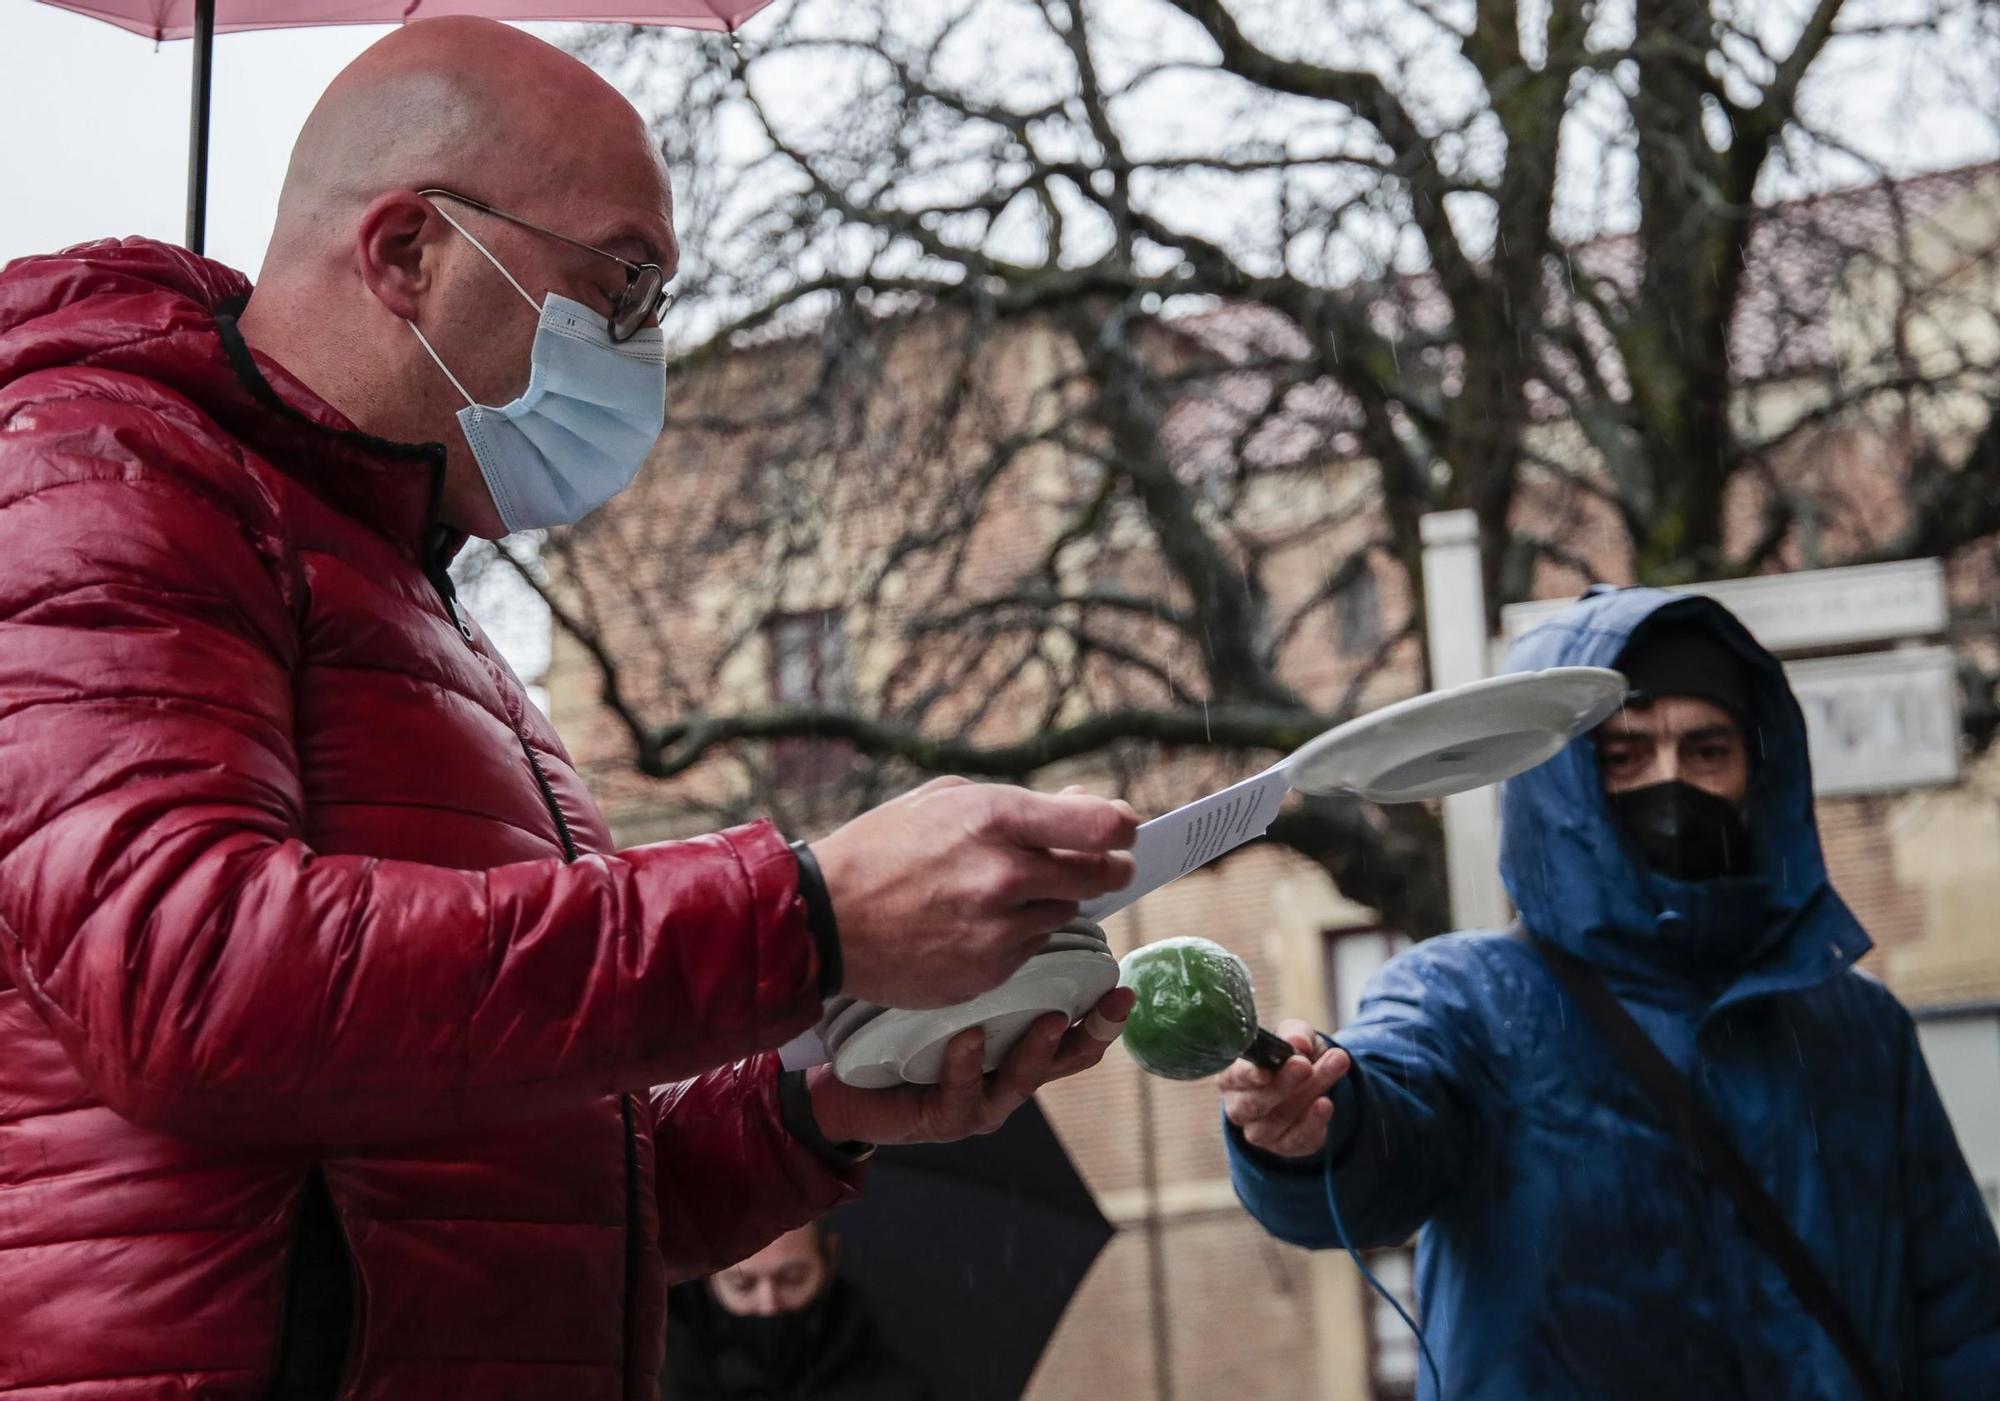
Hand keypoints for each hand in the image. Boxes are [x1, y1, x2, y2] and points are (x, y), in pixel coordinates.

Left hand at [804, 988, 1135, 1145]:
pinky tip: (967, 1039)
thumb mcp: (947, 991)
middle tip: (1114, 1002)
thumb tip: (1016, 899)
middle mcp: (1007, 1076)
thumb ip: (984, 962)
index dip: (1105, 1012)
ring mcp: (978, 1102)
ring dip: (1037, 1051)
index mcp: (1016, 1045)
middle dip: (1095, 1032)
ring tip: (1050, 1019)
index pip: (1075, 1029)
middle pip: (1067, 1060)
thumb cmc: (898, 1032)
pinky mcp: (941, 1119)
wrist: (842, 1086)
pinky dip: (966, 1065)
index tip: (1124, 981)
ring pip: (1020, 1083)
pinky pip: (960, 1094)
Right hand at [809, 777, 1138, 1008]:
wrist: (824, 920)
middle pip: (1099, 874)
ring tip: (1004, 892)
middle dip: (1105, 867)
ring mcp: (999, 930)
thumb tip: (1084, 803)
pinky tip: (978, 924)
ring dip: (1051, 901)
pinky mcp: (990, 971)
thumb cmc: (883, 848)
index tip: (1122, 829)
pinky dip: (1018, 935)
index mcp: (996, 819)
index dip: (1121, 827)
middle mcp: (1005, 875)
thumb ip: (1022, 803)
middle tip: (1100, 864)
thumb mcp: (947, 801)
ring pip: (1065, 913)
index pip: (1101, 825)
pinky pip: (1030, 948)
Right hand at [1219, 1018, 1350, 1158]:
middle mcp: (1239, 1107)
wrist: (1309, 1082)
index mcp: (1232, 1076)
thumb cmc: (1289, 1054)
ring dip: (1307, 1095)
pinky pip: (1296, 1139)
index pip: (1232, 1077)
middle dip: (1282, 1084)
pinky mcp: (1284, 1145)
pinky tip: (1326, 1104)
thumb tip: (1298, 1042)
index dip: (1246, 1076)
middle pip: (1253, 1102)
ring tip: (1333, 1069)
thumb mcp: (1294, 1035)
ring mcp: (1259, 1131)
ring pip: (1277, 1120)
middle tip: (1305, 1066)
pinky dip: (1312, 1122)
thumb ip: (1296, 1033)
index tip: (1264, 1072)